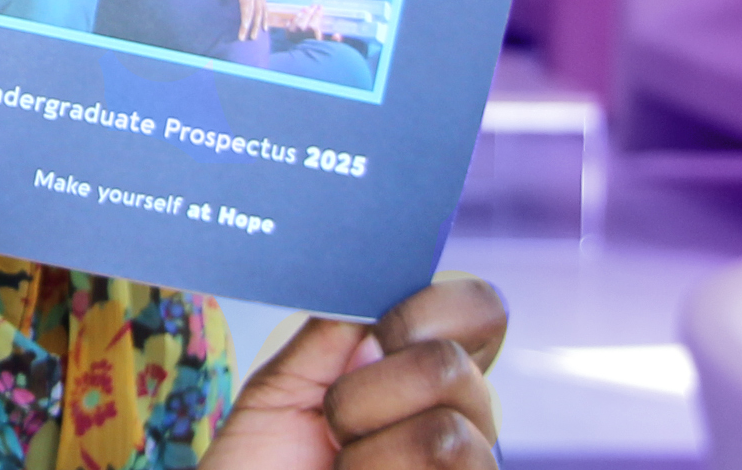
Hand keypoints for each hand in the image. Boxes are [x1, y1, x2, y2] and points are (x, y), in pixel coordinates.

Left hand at [205, 275, 508, 468]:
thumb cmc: (263, 468)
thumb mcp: (282, 389)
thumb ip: (332, 334)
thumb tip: (379, 289)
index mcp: (424, 375)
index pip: (478, 312)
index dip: (432, 307)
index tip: (374, 333)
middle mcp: (461, 419)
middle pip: (453, 364)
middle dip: (371, 387)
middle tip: (335, 419)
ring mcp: (466, 465)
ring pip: (447, 427)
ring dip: (366, 439)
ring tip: (341, 461)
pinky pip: (443, 456)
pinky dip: (373, 465)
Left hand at [212, 0, 265, 40]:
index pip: (246, 4)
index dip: (246, 16)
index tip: (244, 27)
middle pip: (254, 10)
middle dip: (252, 25)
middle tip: (248, 38)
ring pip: (261, 11)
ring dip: (259, 25)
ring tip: (254, 37)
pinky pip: (265, 8)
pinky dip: (265, 19)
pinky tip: (264, 29)